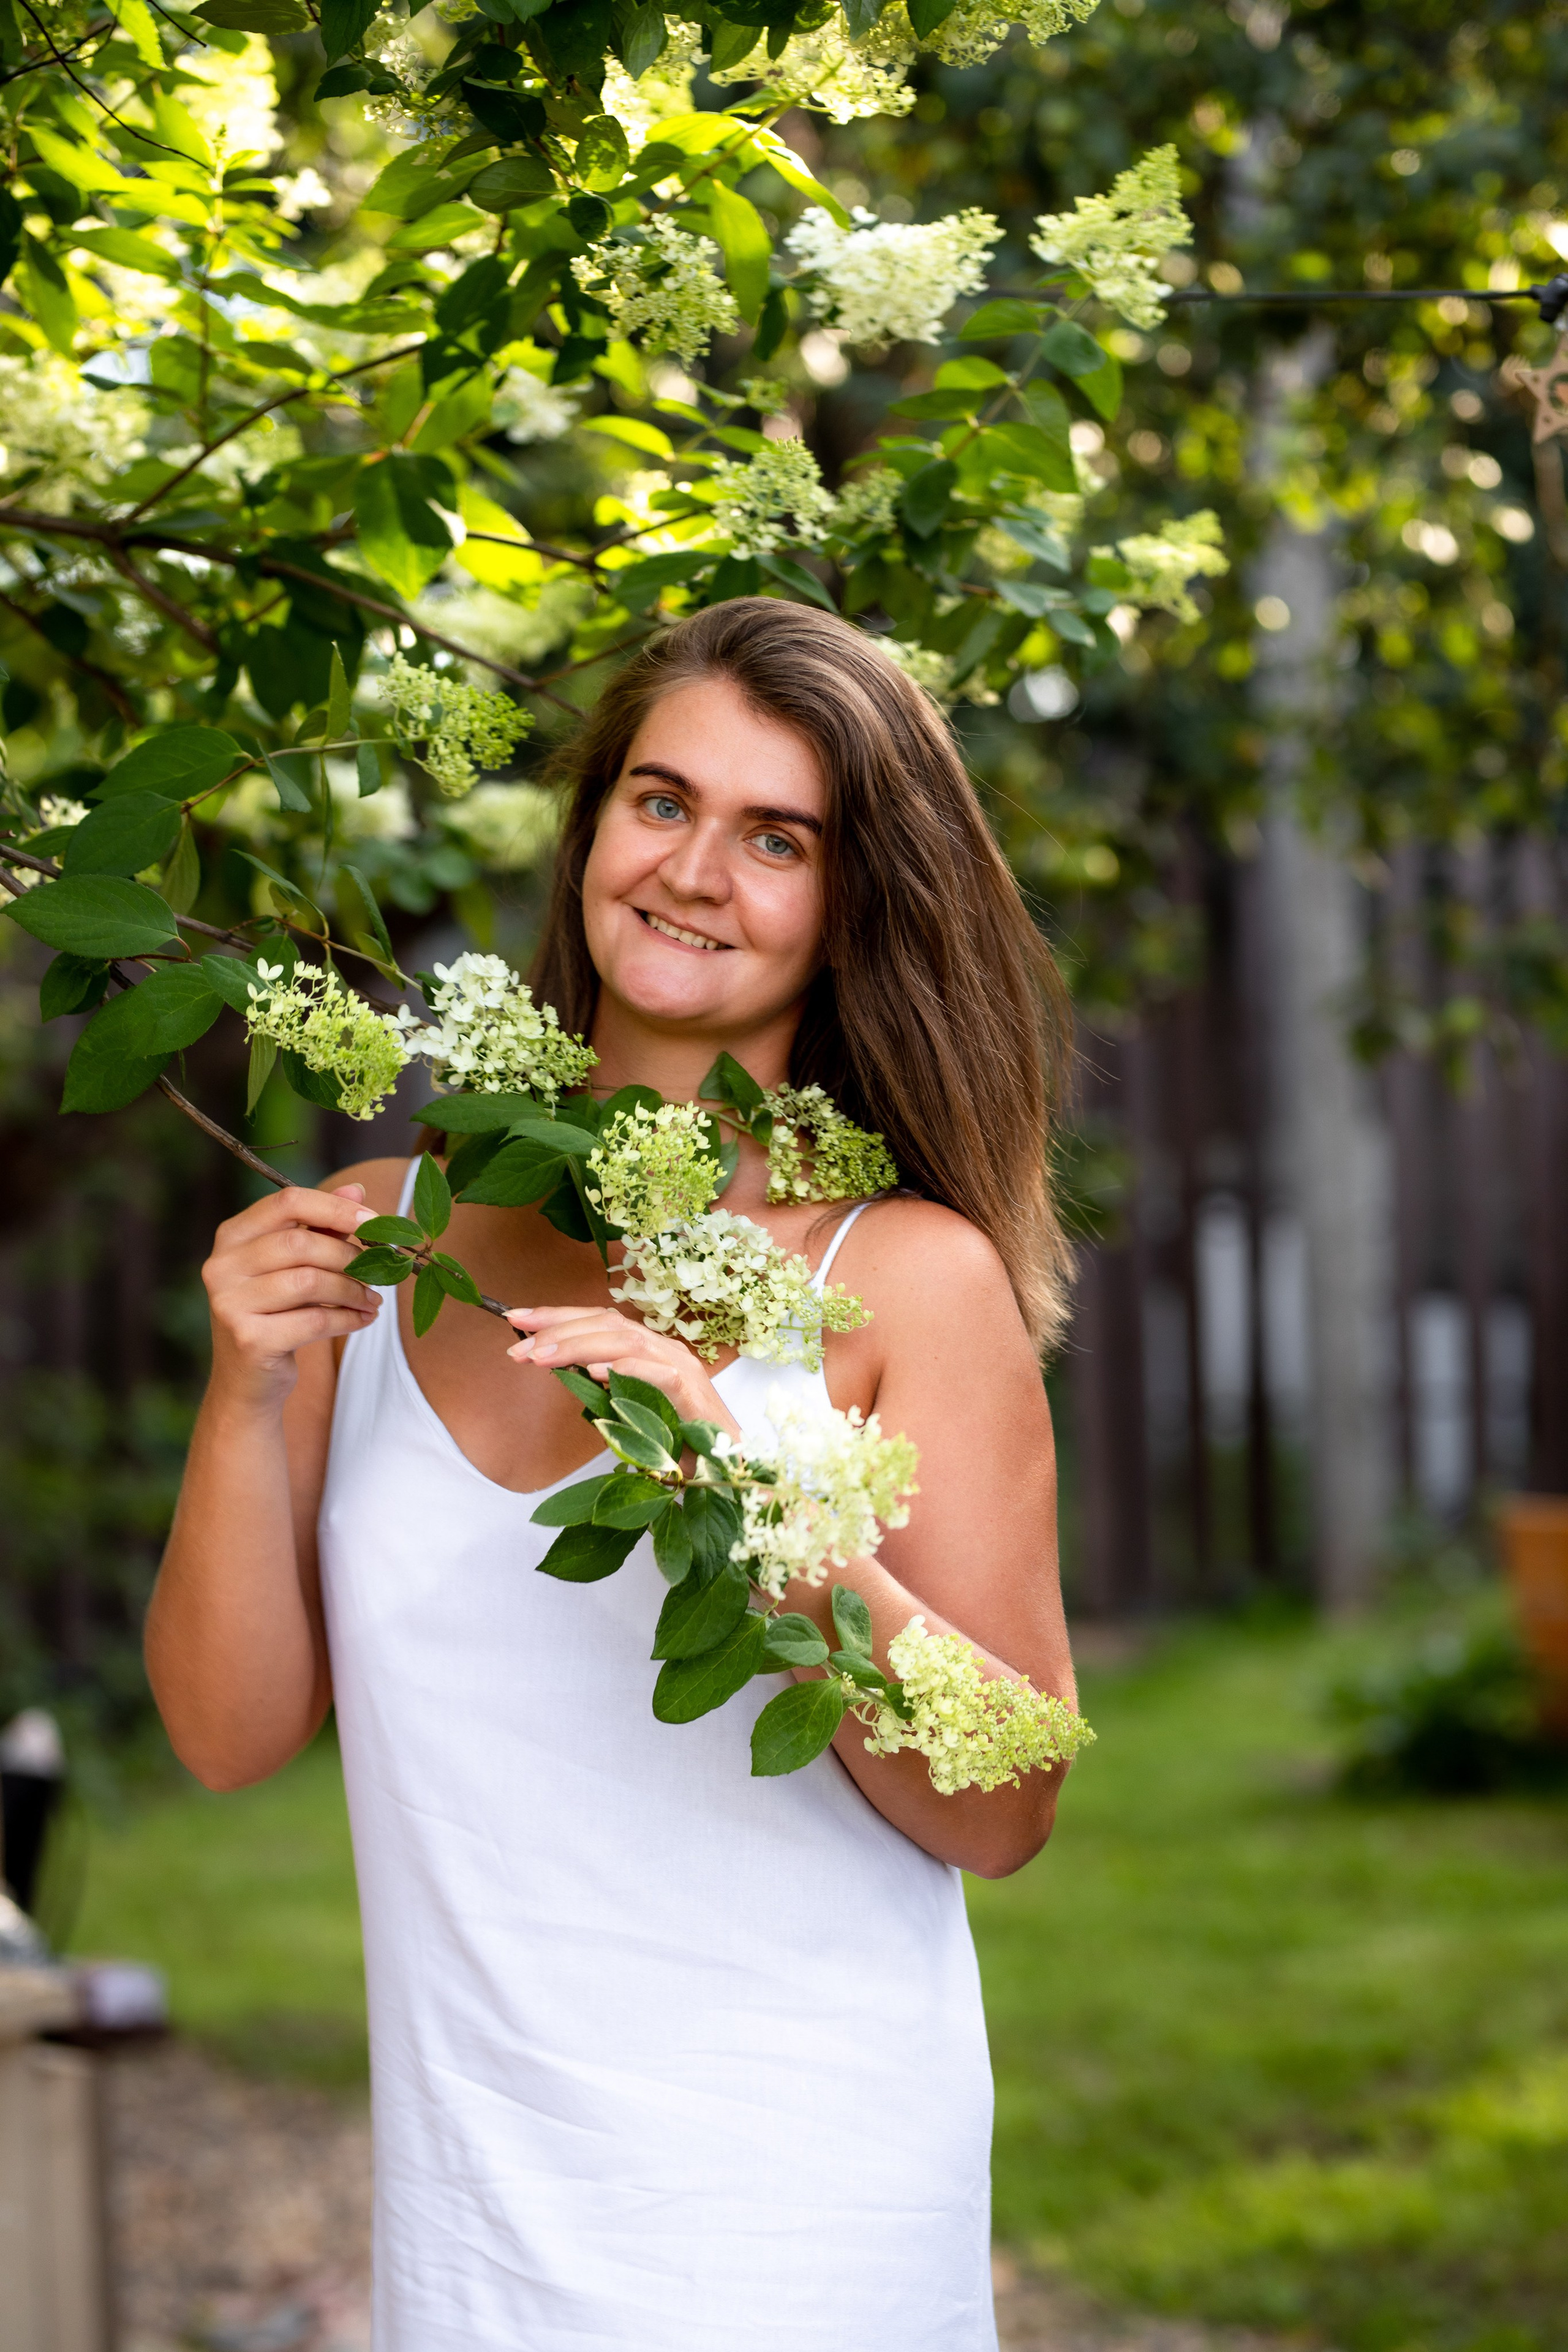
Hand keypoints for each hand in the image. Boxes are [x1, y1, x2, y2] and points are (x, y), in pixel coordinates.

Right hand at [203, 1184, 379, 1408]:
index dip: (335, 1207)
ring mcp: (229, 1303)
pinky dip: (347, 1318)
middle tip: (379, 1271)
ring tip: (373, 1300)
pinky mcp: (248, 1339)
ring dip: (353, 1290)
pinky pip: (313, 1320)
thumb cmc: (276, 1314)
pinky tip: (363, 1319)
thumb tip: (358, 1190)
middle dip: (349, 1256)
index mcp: (231, 1236)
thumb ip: (322, 1227)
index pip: (286, 1201)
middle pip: (301, 1242)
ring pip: (309, 1281)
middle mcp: (221, 1265)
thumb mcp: (295, 1266)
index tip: (374, 1221)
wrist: (248, 1382)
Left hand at [505, 1307, 740, 1437]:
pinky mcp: (694, 1394)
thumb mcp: (629, 1411)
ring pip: (628, 1341)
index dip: (556, 1316)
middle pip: (608, 1323)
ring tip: (542, 1357)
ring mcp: (683, 1367)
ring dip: (580, 1346)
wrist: (728, 1470)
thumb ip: (603, 1389)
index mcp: (649, 1351)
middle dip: (558, 1328)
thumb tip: (562, 1370)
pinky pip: (660, 1374)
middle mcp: (666, 1350)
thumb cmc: (678, 1444)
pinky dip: (626, 1369)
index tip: (515, 1318)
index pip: (599, 1321)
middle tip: (518, 1344)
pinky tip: (595, 1373)